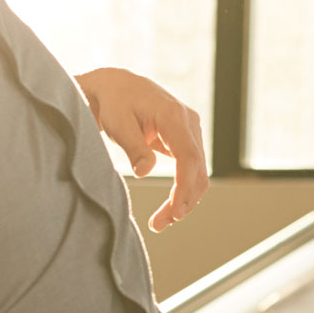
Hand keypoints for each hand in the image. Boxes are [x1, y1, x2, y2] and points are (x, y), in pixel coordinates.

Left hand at [74, 67, 206, 230]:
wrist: (117, 88)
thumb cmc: (115, 104)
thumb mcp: (117, 123)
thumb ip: (133, 147)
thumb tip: (145, 171)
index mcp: (173, 115)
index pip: (189, 156)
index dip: (185, 187)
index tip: (175, 211)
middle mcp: (189, 122)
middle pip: (197, 168)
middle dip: (184, 200)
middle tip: (160, 224)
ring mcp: (190, 130)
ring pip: (198, 172)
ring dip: (185, 199)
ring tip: (162, 221)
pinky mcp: (186, 139)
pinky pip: (192, 168)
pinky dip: (184, 189)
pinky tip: (170, 207)